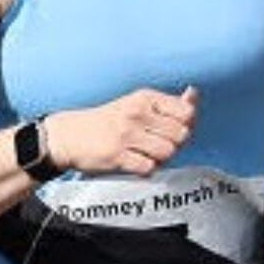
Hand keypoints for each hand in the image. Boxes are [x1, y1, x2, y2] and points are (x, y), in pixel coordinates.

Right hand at [47, 85, 197, 176]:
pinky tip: (133, 161)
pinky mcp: (117, 155)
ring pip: (167, 153)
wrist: (70, 135)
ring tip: (144, 153)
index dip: (184, 125)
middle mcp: (136, 113)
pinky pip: (149, 168)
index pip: (186, 112)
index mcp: (144, 97)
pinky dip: (145, 169)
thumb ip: (169, 104)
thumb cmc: (110, 122)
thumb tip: (194, 94)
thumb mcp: (138, 104)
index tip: (168, 128)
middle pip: (181, 135)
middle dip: (173, 144)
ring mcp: (126, 134)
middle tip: (155, 143)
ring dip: (160, 158)